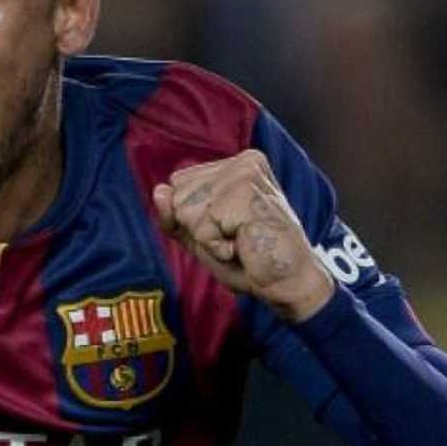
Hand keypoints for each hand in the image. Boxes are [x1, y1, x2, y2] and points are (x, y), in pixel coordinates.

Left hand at [152, 150, 332, 322]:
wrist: (287, 283)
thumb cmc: (247, 259)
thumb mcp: (199, 235)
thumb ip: (174, 214)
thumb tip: (159, 190)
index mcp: (234, 165)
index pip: (178, 183)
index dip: (190, 216)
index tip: (226, 228)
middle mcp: (242, 162)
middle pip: (178, 194)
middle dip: (198, 227)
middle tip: (236, 237)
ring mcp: (245, 175)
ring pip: (186, 210)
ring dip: (207, 238)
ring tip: (240, 241)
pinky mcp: (245, 194)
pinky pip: (200, 227)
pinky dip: (216, 247)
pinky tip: (243, 246)